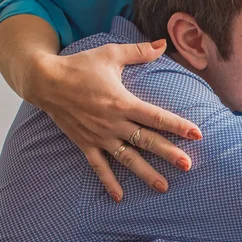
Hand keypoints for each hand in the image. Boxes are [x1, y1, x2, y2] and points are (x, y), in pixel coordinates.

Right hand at [23, 39, 202, 201]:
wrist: (44, 81)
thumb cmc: (80, 65)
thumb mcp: (111, 54)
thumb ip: (139, 51)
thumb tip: (163, 43)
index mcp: (122, 102)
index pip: (156, 116)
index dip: (177, 125)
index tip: (197, 134)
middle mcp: (113, 123)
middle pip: (146, 141)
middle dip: (168, 154)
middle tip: (188, 165)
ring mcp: (99, 136)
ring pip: (126, 158)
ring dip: (145, 173)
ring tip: (164, 186)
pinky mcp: (85, 144)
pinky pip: (99, 166)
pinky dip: (108, 182)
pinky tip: (119, 197)